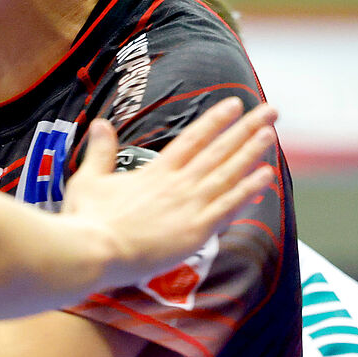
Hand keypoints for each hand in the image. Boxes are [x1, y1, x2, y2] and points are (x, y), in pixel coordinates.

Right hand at [63, 98, 277, 289]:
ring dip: (252, 152)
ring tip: (271, 134)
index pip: (192, 139)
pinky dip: (249, 190)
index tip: (234, 105)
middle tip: (269, 110)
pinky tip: (266, 176)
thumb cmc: (87, 220)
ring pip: (229, 174)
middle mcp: (178, 184)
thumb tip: (100, 123)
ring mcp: (190, 206)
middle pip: (218, 151)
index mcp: (155, 172)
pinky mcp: (196, 231)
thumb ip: (100, 151)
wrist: (93, 251)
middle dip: (246, 128)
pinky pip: (229, 205)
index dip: (215, 121)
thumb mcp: (89, 179)